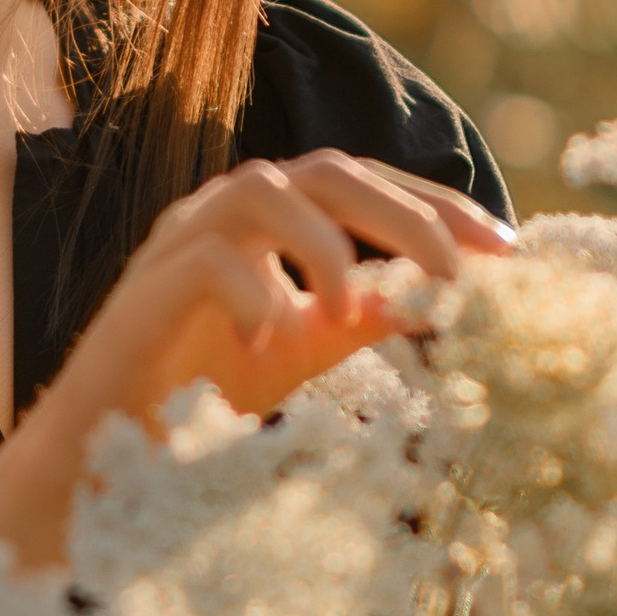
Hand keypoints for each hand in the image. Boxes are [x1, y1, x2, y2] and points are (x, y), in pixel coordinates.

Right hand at [52, 149, 512, 440]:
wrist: (111, 444)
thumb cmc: (206, 387)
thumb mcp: (308, 346)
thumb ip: (367, 311)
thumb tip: (447, 294)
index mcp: (273, 216)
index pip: (366, 184)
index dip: (437, 207)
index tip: (504, 251)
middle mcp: (228, 211)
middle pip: (325, 171)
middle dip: (402, 216)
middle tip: (457, 275)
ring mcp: (181, 241)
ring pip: (260, 191)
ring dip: (323, 246)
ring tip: (352, 313)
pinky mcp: (145, 289)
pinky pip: (205, 262)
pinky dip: (252, 293)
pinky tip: (274, 342)